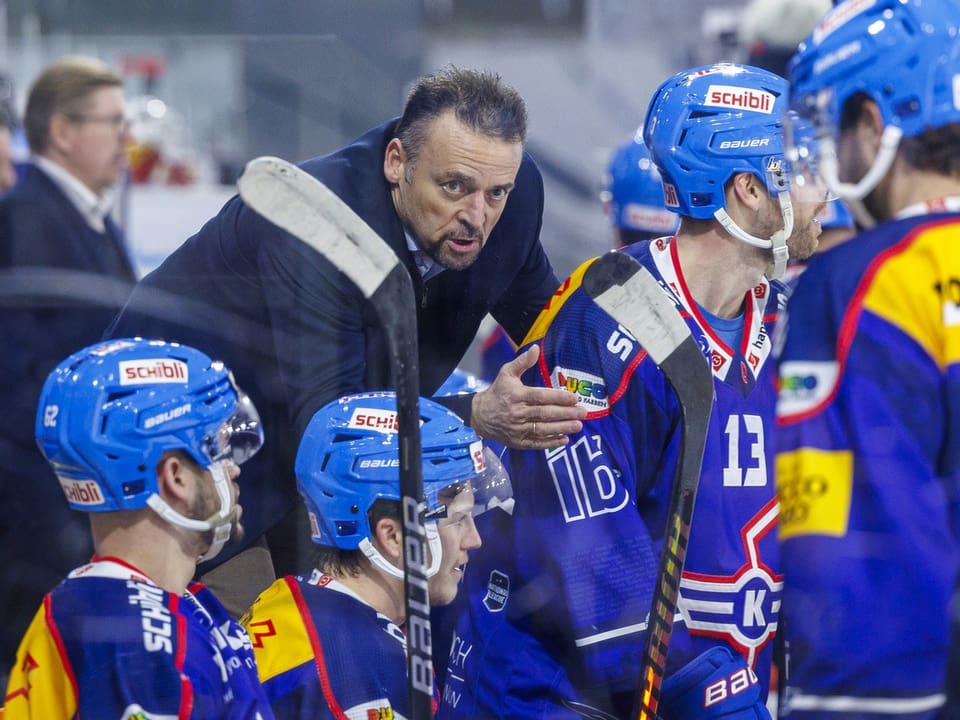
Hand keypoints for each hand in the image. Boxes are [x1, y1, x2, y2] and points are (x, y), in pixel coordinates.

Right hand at [470, 344, 585, 449]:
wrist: (479, 415)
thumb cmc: (497, 391)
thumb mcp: (506, 373)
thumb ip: (523, 362)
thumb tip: (536, 348)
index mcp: (516, 395)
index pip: (540, 396)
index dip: (558, 397)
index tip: (574, 398)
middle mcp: (517, 413)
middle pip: (544, 414)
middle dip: (565, 414)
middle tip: (583, 413)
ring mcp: (517, 429)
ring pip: (542, 429)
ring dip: (562, 428)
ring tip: (578, 426)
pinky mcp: (517, 441)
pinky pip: (536, 443)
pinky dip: (550, 443)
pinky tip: (564, 440)